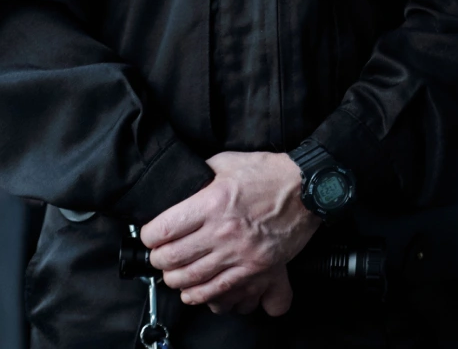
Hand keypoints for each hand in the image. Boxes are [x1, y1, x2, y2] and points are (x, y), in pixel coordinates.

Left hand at [140, 151, 321, 315]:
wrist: (309, 189)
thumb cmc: (270, 174)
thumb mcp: (228, 162)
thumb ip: (200, 173)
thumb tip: (181, 182)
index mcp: (212, 203)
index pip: (162, 230)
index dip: (148, 236)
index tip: (150, 236)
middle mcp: (223, 232)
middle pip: (172, 259)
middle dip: (159, 260)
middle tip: (160, 256)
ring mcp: (239, 254)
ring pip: (191, 280)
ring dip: (176, 279)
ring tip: (175, 273)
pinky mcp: (256, 269)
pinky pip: (219, 292)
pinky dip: (200, 295)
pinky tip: (194, 290)